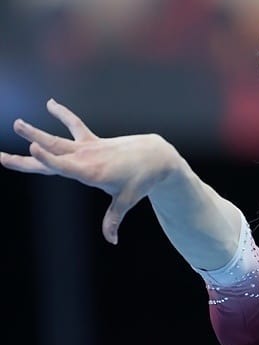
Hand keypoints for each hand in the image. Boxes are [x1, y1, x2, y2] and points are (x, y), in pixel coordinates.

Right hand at [0, 99, 177, 243]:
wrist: (156, 156)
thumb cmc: (141, 181)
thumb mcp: (127, 201)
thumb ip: (113, 220)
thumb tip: (112, 241)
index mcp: (91, 173)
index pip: (64, 166)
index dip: (48, 159)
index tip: (32, 148)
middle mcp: (86, 158)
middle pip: (51, 156)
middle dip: (27, 158)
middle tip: (1, 157)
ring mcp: (88, 147)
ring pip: (57, 140)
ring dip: (36, 132)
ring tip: (16, 123)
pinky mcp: (92, 140)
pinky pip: (74, 125)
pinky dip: (63, 114)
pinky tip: (50, 103)